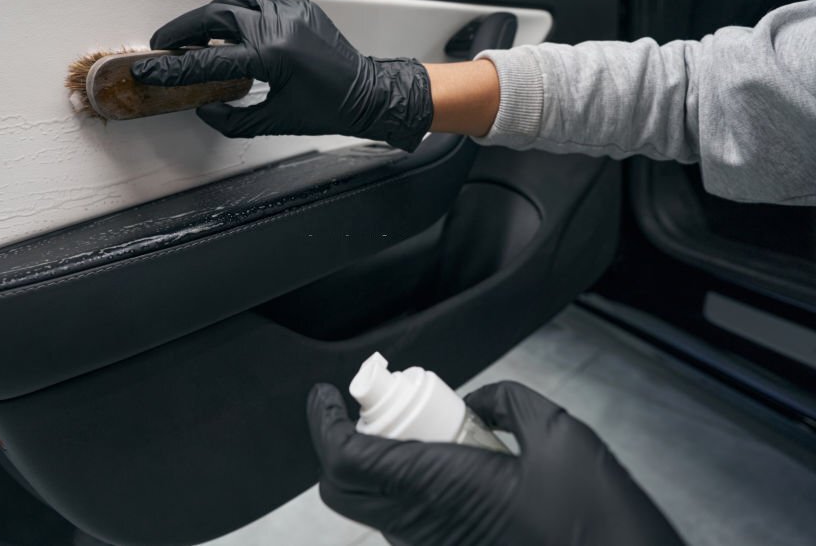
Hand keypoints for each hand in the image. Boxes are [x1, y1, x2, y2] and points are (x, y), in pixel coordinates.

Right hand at [132, 0, 432, 150]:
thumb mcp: (274, 121)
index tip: (151, 68)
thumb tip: (202, 107)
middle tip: (164, 44)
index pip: (210, 61)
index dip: (175, 67)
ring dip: (209, 19)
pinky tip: (233, 36)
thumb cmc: (329, 111)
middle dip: (183, 29)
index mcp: (273, 57)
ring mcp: (290, 12)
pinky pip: (260, 7)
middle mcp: (280, 26)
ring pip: (236, 3)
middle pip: (215, 15)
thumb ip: (230, 119)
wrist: (369, 94)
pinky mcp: (299, 7)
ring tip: (193, 38)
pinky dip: (241, 19)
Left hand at [307, 381, 684, 545]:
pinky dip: (410, 490)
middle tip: (377, 412)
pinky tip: (452, 467)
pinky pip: (409, 525)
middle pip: (344, 489)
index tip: (327, 395)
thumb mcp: (558, 433)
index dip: (324, 422)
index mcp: (436, 487)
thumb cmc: (597, 522)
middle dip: (344, 444)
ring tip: (422, 433)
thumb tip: (475, 398)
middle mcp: (423, 527)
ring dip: (380, 467)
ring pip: (377, 508)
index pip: (344, 459)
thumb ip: (506, 400)